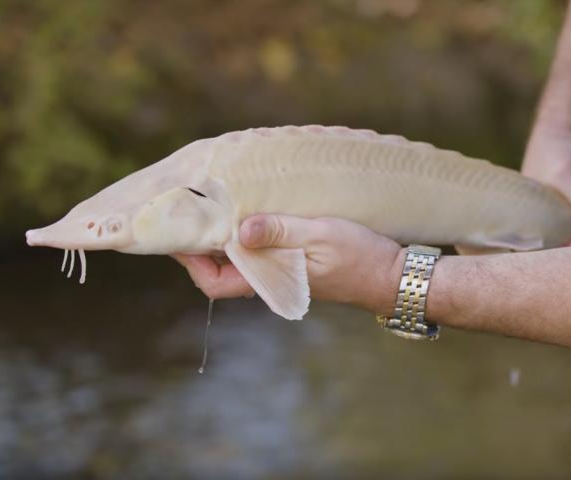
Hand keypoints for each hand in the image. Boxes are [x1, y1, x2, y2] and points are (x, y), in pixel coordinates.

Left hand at [173, 215, 403, 314]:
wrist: (393, 274)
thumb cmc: (359, 257)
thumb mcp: (319, 236)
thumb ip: (280, 231)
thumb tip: (239, 230)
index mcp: (270, 279)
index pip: (214, 282)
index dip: (190, 262)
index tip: (176, 235)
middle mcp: (270, 278)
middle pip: (220, 268)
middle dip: (200, 243)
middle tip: (187, 209)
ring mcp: (282, 270)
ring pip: (238, 257)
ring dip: (222, 234)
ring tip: (211, 203)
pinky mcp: (295, 260)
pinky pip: (259, 248)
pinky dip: (247, 230)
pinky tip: (247, 206)